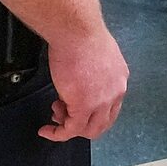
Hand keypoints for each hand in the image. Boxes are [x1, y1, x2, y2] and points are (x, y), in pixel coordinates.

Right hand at [42, 22, 127, 141]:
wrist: (76, 31)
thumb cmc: (80, 35)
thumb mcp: (95, 56)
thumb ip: (93, 72)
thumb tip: (81, 81)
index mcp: (119, 79)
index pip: (110, 107)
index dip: (91, 111)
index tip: (74, 106)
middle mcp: (116, 93)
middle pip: (102, 122)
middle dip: (81, 123)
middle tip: (64, 114)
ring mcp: (102, 102)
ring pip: (89, 130)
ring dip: (69, 127)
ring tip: (55, 112)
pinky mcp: (84, 106)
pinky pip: (71, 130)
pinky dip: (58, 134)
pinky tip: (47, 130)